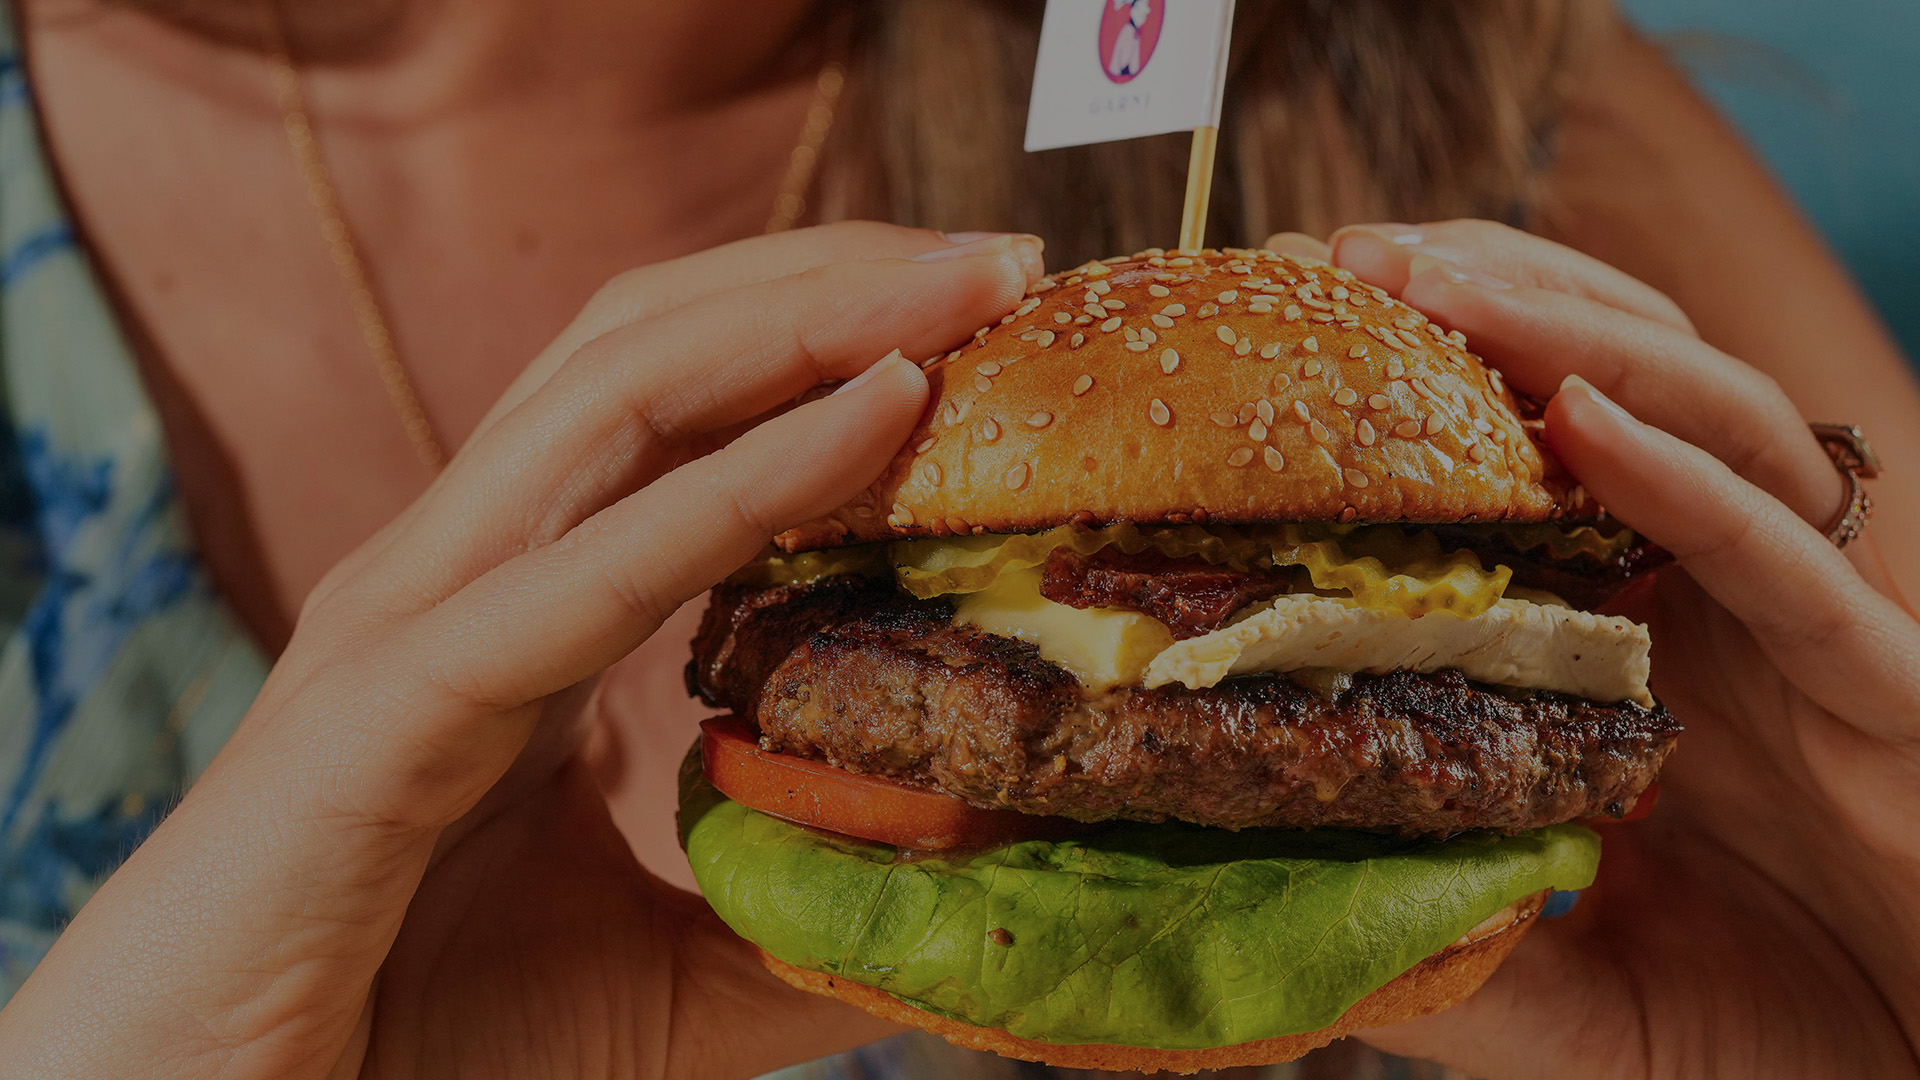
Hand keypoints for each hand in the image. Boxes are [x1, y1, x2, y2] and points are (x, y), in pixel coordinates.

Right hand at [0, 223, 1044, 1078]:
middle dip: (831, 280)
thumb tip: (964, 887)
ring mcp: (415, 613)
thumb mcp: (666, 967)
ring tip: (964, 287)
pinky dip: (748, 476)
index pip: (674, 400)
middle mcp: (462, 566)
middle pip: (651, 343)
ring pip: (618, 394)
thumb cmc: (422, 1044)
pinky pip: (597, 560)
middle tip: (1003, 258)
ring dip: (806, 321)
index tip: (991, 316)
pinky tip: (878, 412)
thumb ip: (798, 907)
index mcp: (515, 595)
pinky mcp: (392, 700)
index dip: (825, 334)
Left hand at [1264, 223, 1919, 1076]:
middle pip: (1613, 383)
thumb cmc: (1765, 1036)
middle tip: (1341, 258)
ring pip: (1708, 417)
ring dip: (1572, 335)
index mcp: (1633, 637)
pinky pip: (1782, 551)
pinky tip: (1584, 416)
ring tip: (1435, 284)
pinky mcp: (1882, 679)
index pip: (1525, 458)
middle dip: (1487, 300)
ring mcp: (1800, 623)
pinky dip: (1685, 476)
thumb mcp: (1570, 995)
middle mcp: (1714, 600)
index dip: (1423, 382)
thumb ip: (1452, 945)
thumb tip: (1295, 920)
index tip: (1289, 326)